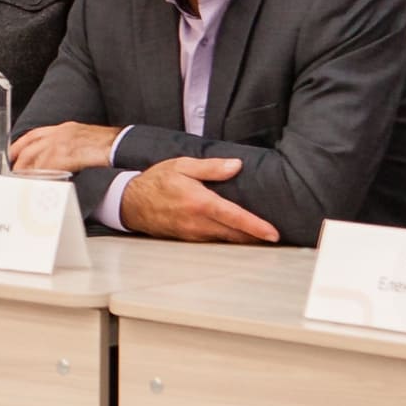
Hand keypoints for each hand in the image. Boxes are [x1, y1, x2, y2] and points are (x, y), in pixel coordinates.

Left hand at [12, 121, 121, 173]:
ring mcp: (63, 142)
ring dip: (27, 171)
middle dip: (19, 162)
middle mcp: (60, 133)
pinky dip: (39, 175)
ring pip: (35, 157)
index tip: (12, 156)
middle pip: (30, 147)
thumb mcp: (83, 140)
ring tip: (23, 183)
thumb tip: (59, 163)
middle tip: (14, 175)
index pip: (33, 135)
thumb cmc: (108, 146)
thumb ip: (68, 148)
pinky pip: (46, 166)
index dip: (19, 146)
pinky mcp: (67, 154)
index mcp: (64, 129)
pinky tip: (37, 183)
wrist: (122, 146)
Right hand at [117, 157, 279, 243]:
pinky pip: (213, 240)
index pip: (235, 217)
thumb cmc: (156, 181)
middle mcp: (198, 222)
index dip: (256, 227)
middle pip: (235, 235)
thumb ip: (211, 167)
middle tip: (274, 237)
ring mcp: (192, 234)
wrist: (130, 202)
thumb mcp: (182, 165)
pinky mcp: (187, 239)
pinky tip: (235, 234)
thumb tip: (236, 165)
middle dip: (256, 238)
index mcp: (200, 202)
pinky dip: (227, 238)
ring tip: (260, 235)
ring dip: (243, 239)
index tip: (273, 233)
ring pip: (225, 240)